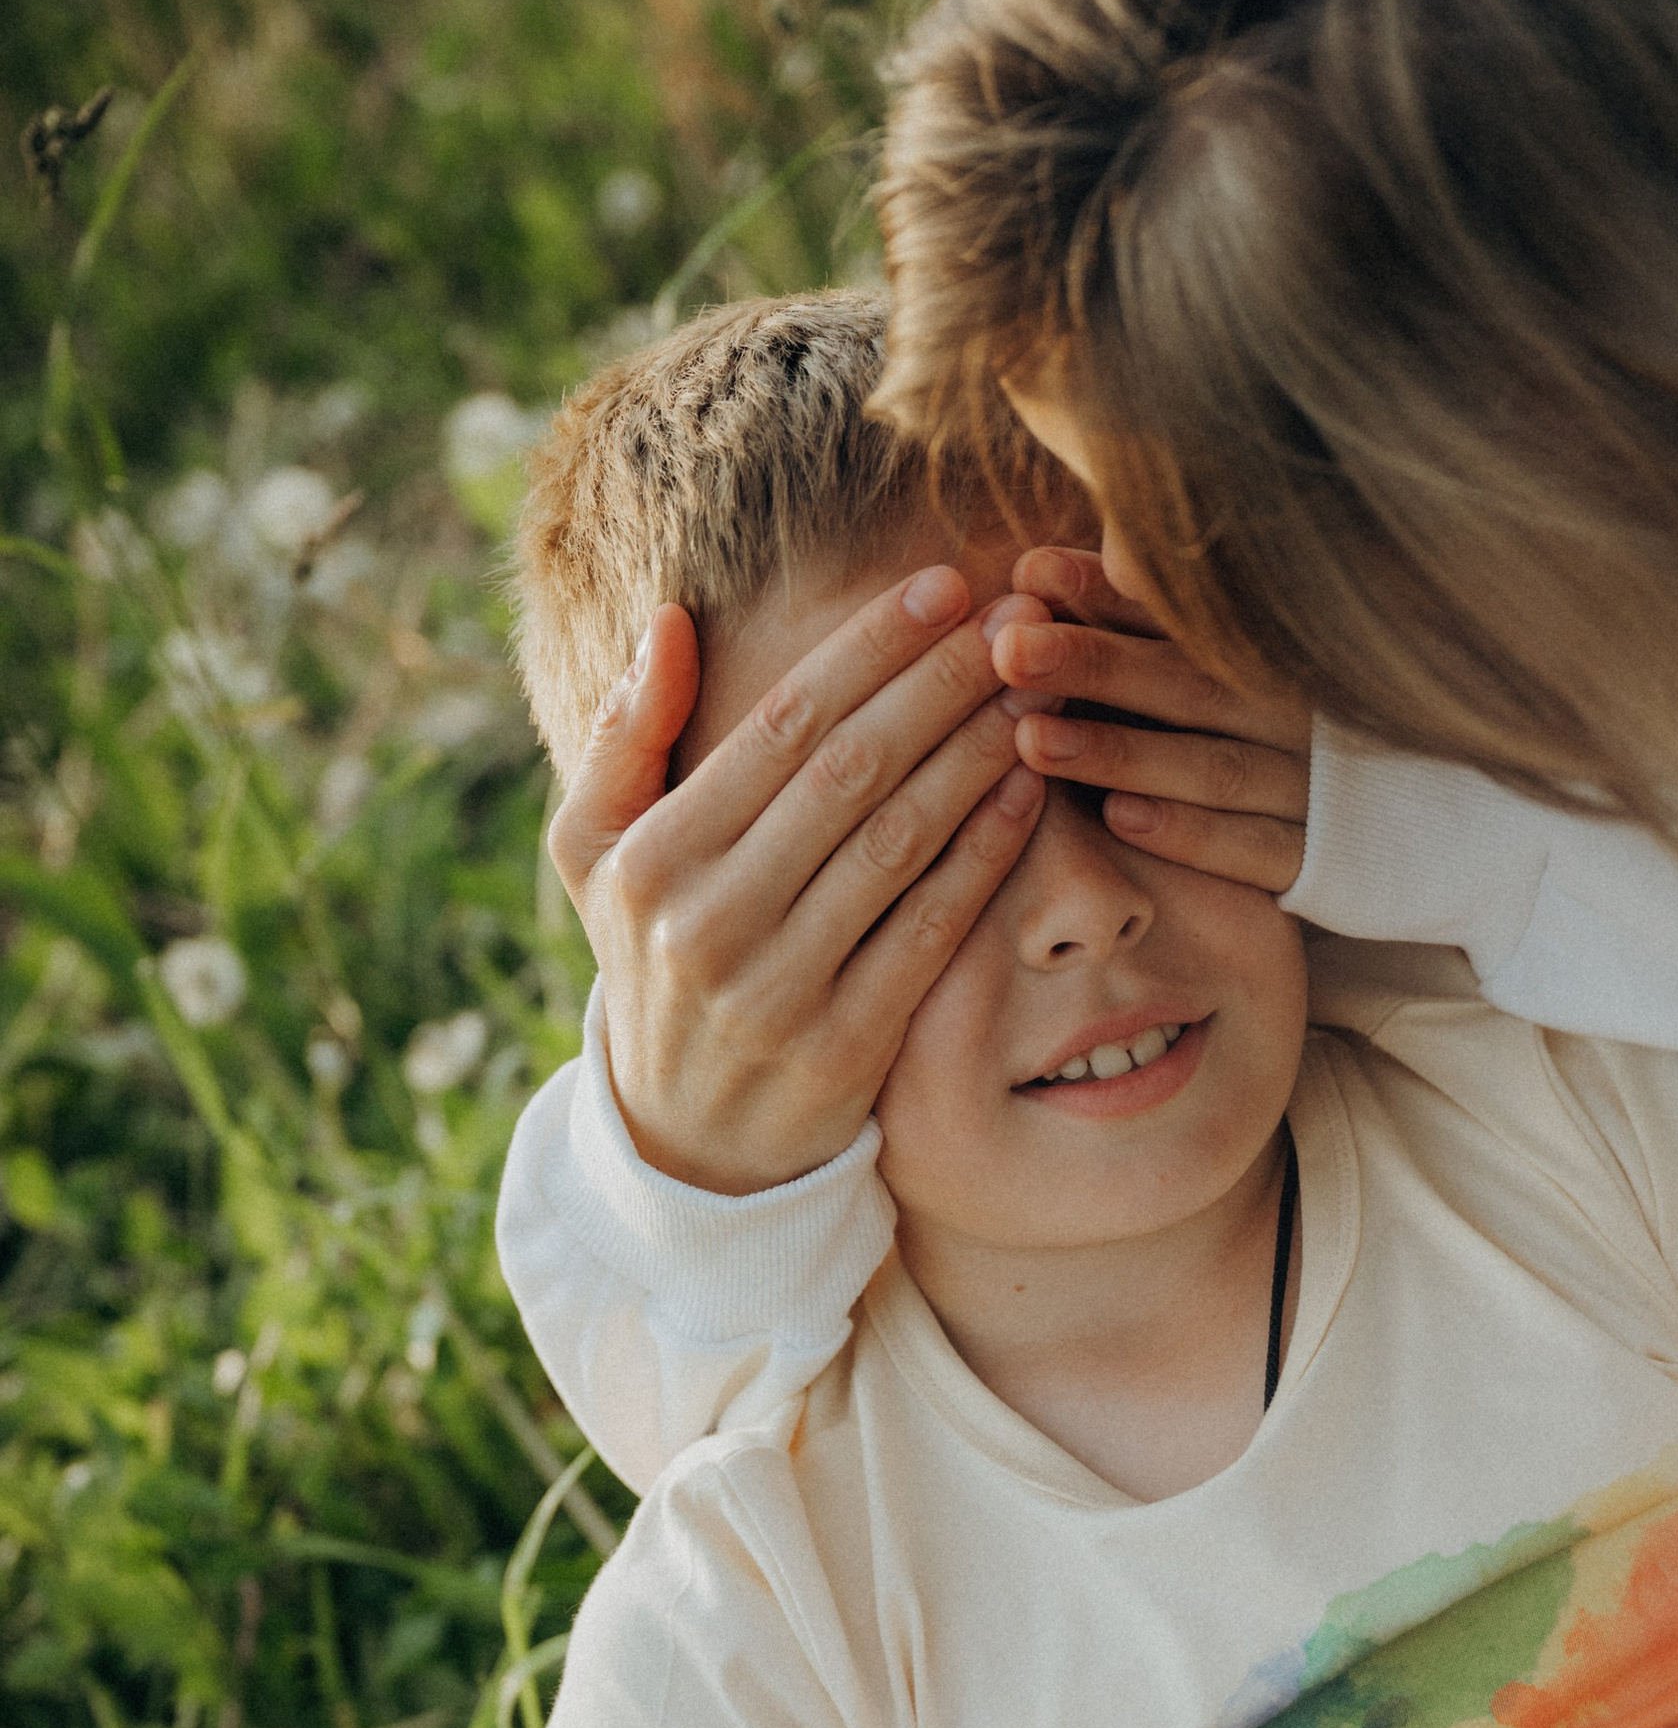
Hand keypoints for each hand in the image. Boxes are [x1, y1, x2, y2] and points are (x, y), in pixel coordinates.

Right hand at [546, 572, 1044, 1192]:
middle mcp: (710, 922)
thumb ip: (624, 739)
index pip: (781, 724)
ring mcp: (781, 990)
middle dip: (942, 682)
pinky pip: (933, 927)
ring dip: (977, 754)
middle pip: (852, 771)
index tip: (943, 587)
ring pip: (901, 842)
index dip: (871, 646)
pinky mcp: (848, 1047)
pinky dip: (985, 852)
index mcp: (651, 858)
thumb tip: (671, 622)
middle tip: (1016, 619)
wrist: (685, 1140)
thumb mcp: (594, 856)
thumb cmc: (648, 959)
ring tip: (1034, 689)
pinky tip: (1028, 789)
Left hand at [994, 548, 1312, 895]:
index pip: (1177, 612)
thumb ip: (1136, 617)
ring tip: (1035, 739)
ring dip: (1123, 753)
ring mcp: (1312, 784)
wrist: (1403, 822)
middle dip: (1095, 663)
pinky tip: (1119, 818)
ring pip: (1214, 768)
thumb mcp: (1213, 662)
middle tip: (1010, 649)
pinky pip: (1257, 848)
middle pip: (1188, 682)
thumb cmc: (1265, 730)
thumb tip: (1035, 567)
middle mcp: (1293, 710)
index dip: (1103, 592)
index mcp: (1266, 651)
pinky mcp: (1323, 856)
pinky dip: (1191, 834)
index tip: (1030, 573)